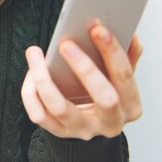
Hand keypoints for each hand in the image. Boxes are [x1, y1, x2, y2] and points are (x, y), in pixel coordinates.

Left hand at [20, 23, 143, 140]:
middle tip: (66, 44)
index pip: (125, 78)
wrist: (91, 124)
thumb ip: (127, 57)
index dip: (112, 52)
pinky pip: (39, 114)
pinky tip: (31, 72)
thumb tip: (130, 35)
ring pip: (60, 107)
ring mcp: (83, 129)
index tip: (97, 29)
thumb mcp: (120, 78)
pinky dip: (30, 93)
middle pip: (103, 98)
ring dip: (44, 77)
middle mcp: (109, 122)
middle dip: (85, 68)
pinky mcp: (59, 132)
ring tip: (35, 52)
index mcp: (130, 106)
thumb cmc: (106, 94)